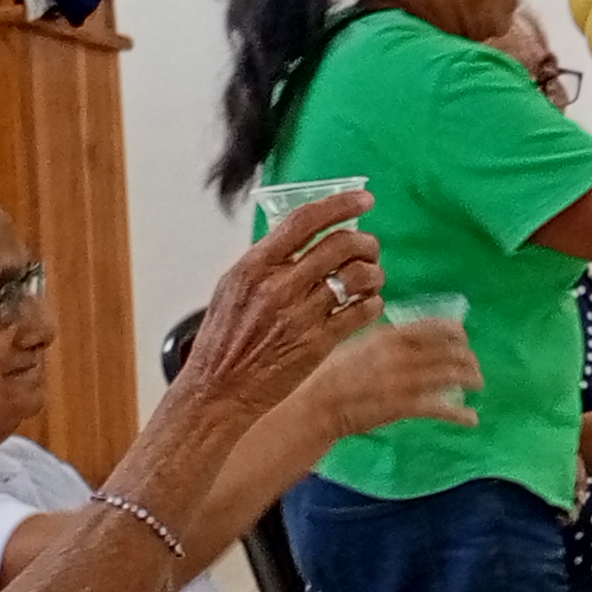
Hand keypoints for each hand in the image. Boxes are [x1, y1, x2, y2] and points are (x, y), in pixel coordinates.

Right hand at [183, 191, 385, 418]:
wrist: (218, 391)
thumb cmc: (223, 341)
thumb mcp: (232, 288)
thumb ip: (265, 262)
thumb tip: (300, 235)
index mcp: (254, 267)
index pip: (304, 221)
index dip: (340, 205)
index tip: (364, 200)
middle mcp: (279, 287)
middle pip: (340, 245)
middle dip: (366, 241)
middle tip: (370, 247)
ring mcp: (300, 315)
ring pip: (358, 277)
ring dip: (374, 272)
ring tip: (372, 277)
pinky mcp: (318, 343)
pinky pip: (361, 312)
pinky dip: (373, 303)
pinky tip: (368, 304)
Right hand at [304, 310, 481, 442]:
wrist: (317, 404)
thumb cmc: (330, 372)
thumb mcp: (356, 342)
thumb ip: (382, 336)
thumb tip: (403, 331)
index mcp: (389, 336)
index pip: (434, 327)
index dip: (456, 332)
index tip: (464, 337)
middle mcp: (402, 355)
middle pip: (448, 352)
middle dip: (467, 358)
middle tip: (473, 366)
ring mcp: (404, 381)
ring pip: (450, 376)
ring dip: (469, 379)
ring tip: (477, 384)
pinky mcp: (403, 407)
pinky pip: (439, 408)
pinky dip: (459, 414)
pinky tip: (471, 419)